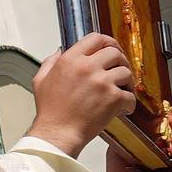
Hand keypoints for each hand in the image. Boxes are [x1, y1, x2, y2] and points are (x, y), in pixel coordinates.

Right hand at [28, 33, 139, 156]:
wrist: (57, 133)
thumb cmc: (50, 111)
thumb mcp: (40, 80)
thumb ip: (50, 62)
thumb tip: (59, 51)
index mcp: (70, 60)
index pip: (96, 38)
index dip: (108, 42)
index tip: (111, 48)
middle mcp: (87, 67)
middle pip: (115, 53)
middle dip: (121, 61)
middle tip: (119, 71)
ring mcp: (102, 82)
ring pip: (126, 72)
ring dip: (127, 82)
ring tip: (122, 91)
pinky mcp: (113, 98)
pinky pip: (130, 95)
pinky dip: (129, 103)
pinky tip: (123, 108)